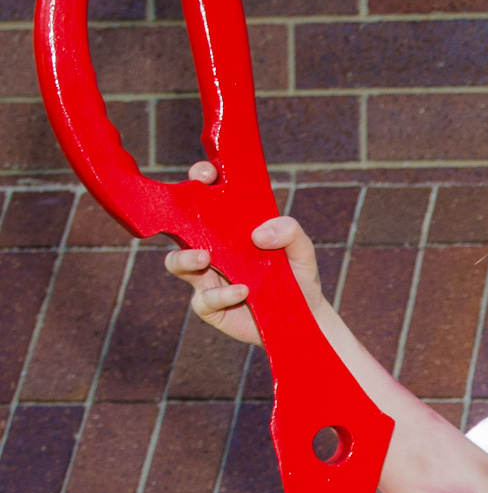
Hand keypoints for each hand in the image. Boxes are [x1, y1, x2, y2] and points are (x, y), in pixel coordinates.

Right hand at [163, 161, 324, 346]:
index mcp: (228, 228)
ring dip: (185, 259)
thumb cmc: (298, 276)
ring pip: (176, 263)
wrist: (305, 317)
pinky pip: (204, 299)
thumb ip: (289, 231)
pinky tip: (243, 291)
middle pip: (178, 227)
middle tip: (193, 220)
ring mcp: (207, 278)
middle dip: (176, 218)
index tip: (205, 175)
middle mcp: (211, 249)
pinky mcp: (211, 307)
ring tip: (205, 258)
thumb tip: (258, 235)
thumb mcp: (301, 249)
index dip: (199, 179)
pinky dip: (221, 294)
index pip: (205, 196)